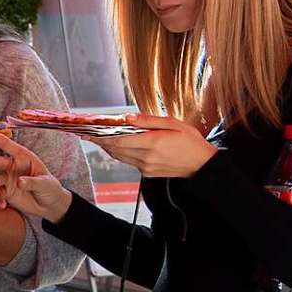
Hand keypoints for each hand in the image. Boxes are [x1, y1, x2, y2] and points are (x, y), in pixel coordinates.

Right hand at [0, 126, 72, 221]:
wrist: (50, 205)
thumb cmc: (50, 188)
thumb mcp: (46, 183)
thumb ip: (32, 182)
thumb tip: (19, 182)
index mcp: (23, 157)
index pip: (5, 143)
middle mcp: (13, 166)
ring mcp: (8, 179)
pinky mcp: (6, 192)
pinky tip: (3, 205)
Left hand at [89, 115, 216, 177]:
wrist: (202, 165)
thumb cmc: (191, 141)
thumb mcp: (174, 124)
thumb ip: (149, 121)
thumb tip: (128, 118)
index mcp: (153, 143)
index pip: (120, 140)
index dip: (103, 136)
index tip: (90, 132)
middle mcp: (147, 157)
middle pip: (116, 149)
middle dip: (101, 141)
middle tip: (89, 133)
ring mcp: (146, 167)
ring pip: (120, 156)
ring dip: (109, 147)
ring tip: (99, 138)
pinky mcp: (147, 173)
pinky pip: (129, 161)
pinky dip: (121, 153)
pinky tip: (118, 145)